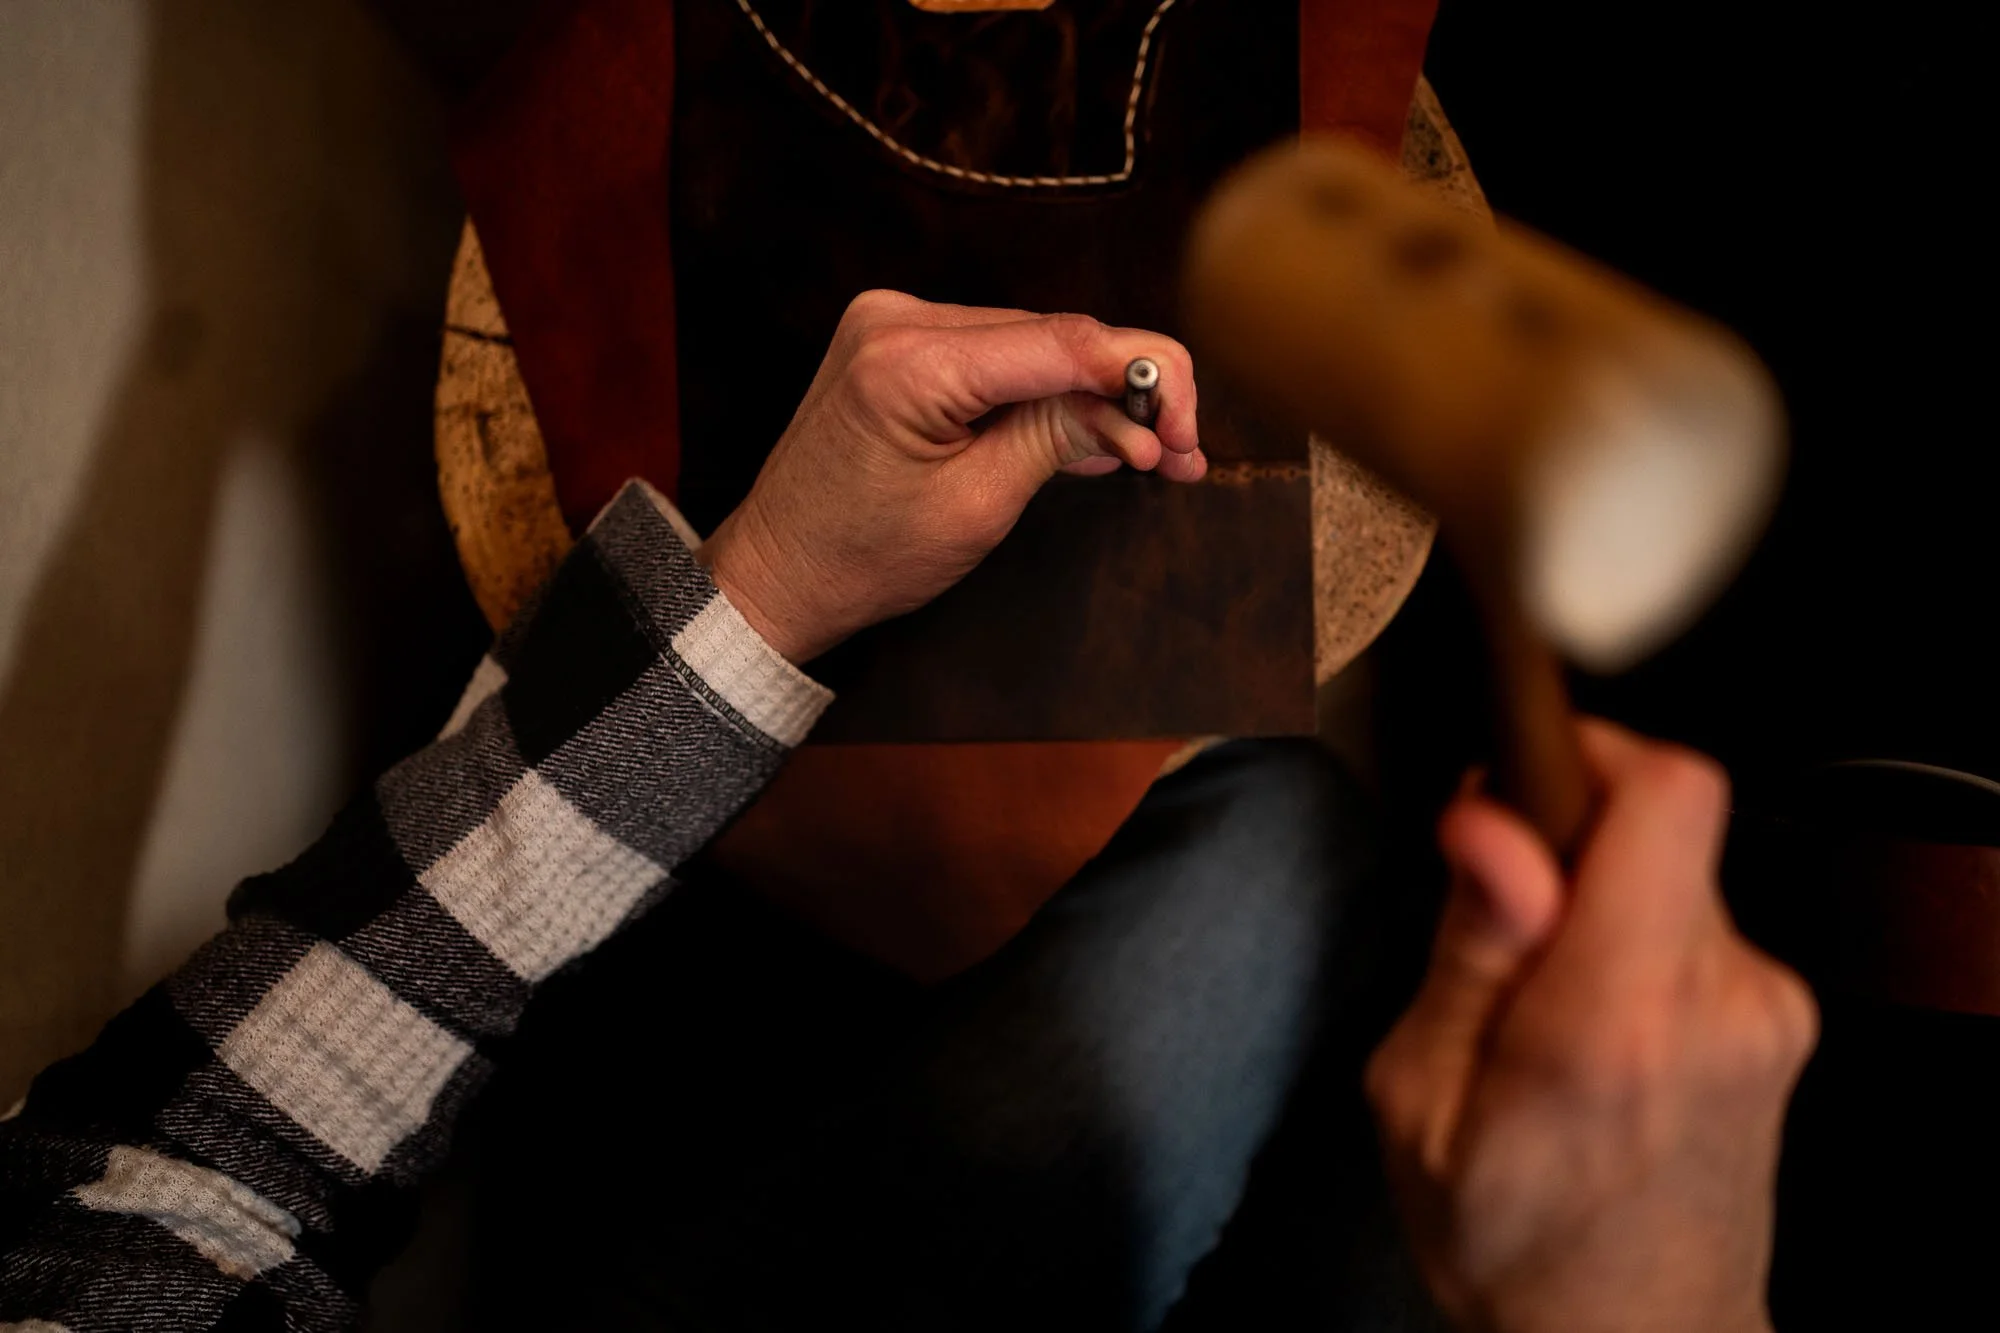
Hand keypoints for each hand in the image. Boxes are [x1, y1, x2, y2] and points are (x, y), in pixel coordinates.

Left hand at [697, 289, 1204, 661]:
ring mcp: (894, 322)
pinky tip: (1092, 433)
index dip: (1143, 375)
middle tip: (1182, 450)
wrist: (780, 572)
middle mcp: (897, 319)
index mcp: (910, 361)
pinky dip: (1045, 391)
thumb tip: (1140, 411)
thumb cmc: (863, 556)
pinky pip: (997, 353)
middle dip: (1125, 391)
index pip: (1061, 342)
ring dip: (1091, 394)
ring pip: (1032, 344)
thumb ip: (1061, 438)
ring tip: (1150, 451)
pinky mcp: (899, 340)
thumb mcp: (980, 505)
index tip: (1188, 424)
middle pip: (1053, 336)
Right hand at [1367, 720, 1816, 1332]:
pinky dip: (1634, 938)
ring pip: (1671, 864)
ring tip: (1542, 1000)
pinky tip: (1593, 1024)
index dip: (1580, 752)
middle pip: (1660, 815)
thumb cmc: (1512, 1241)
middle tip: (1499, 930)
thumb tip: (1487, 819)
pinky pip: (1695, 916)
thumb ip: (1468, 949)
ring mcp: (1765, 1006)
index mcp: (1614, 1019)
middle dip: (1564, 836)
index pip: (1665, 795)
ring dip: (1599, 894)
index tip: (1507, 789)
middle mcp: (1715, 1000)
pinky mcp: (1779, 1012)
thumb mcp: (1422, 1102)